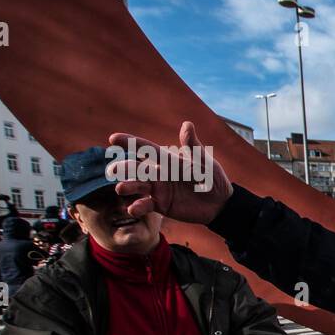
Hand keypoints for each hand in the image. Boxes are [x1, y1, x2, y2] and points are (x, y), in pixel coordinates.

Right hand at [107, 121, 232, 224]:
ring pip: (138, 187)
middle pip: (137, 169)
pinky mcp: (161, 205)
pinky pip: (146, 205)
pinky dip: (138, 207)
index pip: (147, 149)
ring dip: (128, 187)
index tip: (113, 138)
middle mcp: (159, 174)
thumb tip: (187, 124)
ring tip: (121, 188)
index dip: (131, 143)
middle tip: (113, 169)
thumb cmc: (212, 178)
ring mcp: (158, 190)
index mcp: (168, 160)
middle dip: (124, 168)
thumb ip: (192, 146)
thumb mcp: (203, 162)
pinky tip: (133, 209)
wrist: (220, 202)